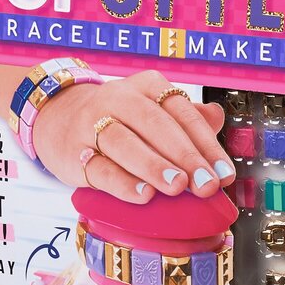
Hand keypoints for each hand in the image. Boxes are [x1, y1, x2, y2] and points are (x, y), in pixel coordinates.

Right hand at [32, 71, 234, 203]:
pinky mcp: (74, 154)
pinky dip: (122, 183)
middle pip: (155, 125)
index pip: (181, 113)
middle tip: (206, 184)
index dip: (206, 145)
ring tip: (177, 186)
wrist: (60, 120)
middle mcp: (119, 100)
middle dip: (185, 156)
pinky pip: (100, 169)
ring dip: (153, 165)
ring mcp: (92, 125)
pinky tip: (144, 196)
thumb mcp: (155, 112)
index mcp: (147, 88)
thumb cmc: (122, 122)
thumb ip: (187, 119)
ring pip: (124, 143)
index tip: (224, 175)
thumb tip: (217, 116)